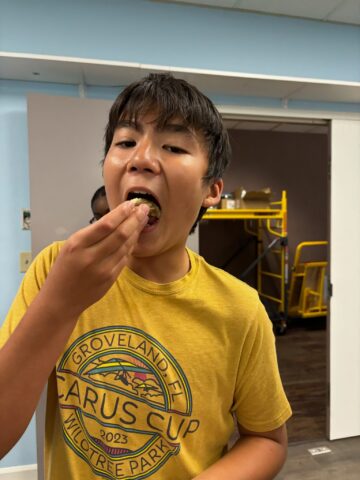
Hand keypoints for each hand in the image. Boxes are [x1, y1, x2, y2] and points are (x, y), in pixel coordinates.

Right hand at [39, 201, 148, 318]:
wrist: (61, 300)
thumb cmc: (64, 269)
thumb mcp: (70, 246)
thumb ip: (91, 234)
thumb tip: (115, 218)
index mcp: (78, 244)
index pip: (106, 225)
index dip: (121, 213)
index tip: (131, 203)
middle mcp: (91, 256)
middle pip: (120, 234)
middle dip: (135, 219)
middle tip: (144, 208)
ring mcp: (103, 269)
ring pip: (126, 246)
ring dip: (136, 231)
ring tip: (143, 219)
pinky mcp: (111, 279)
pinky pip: (125, 258)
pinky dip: (132, 245)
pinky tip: (135, 237)